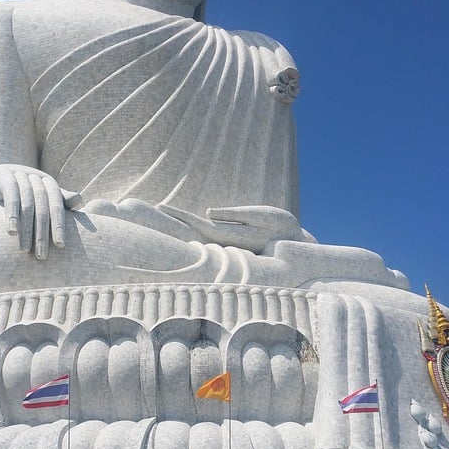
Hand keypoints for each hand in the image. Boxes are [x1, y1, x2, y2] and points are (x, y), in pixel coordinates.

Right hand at [0, 165, 81, 259]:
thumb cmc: (23, 195)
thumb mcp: (42, 199)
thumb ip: (60, 202)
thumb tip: (79, 198)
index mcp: (49, 184)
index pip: (57, 206)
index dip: (59, 225)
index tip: (60, 246)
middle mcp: (36, 178)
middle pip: (43, 207)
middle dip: (42, 233)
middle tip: (41, 255)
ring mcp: (19, 175)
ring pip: (27, 205)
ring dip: (26, 229)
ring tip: (25, 250)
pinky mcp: (3, 176)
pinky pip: (10, 197)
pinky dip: (12, 215)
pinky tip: (11, 232)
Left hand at [163, 205, 305, 252]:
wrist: (293, 241)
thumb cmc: (278, 225)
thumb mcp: (258, 215)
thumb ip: (232, 215)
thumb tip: (207, 213)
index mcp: (226, 232)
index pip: (196, 222)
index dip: (179, 215)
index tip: (162, 206)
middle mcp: (223, 237)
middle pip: (193, 227)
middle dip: (176, 218)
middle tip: (155, 207)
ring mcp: (227, 237)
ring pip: (200, 230)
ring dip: (183, 223)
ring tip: (165, 213)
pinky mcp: (233, 235)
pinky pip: (209, 229)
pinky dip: (196, 225)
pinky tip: (188, 223)